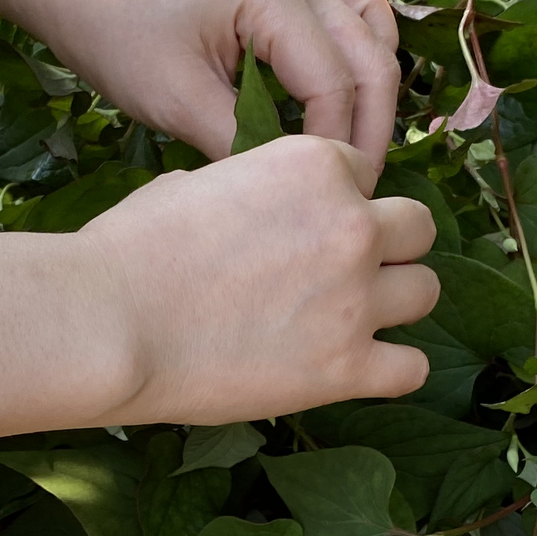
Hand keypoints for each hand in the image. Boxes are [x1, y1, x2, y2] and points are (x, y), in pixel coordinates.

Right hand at [0, 138, 437, 460]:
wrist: (110, 323)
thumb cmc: (130, 251)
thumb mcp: (192, 184)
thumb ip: (246, 188)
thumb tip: (245, 205)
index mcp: (314, 165)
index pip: (362, 175)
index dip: (336, 203)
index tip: (304, 231)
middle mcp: (350, 223)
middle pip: (416, 227)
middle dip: (385, 247)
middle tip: (340, 275)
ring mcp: (356, 298)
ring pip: (426, 291)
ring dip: (394, 304)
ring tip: (347, 323)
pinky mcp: (348, 368)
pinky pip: (411, 368)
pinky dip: (392, 369)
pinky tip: (357, 370)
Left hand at [33, 0, 400, 169]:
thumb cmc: (119, 38)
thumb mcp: (178, 102)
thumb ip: (243, 145)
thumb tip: (293, 191)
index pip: (334, 84)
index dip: (336, 149)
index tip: (325, 203)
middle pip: (372, 59)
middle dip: (370, 131)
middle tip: (356, 192)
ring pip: (374, 34)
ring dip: (372, 94)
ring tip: (351, 151)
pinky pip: (352, 24)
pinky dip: (355, 66)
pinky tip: (335, 110)